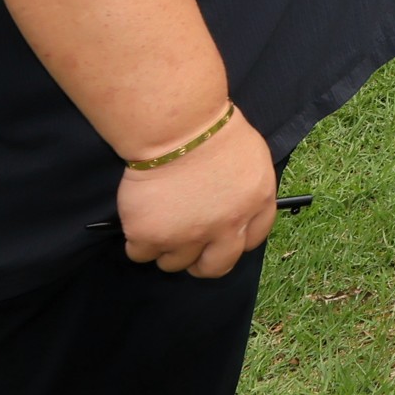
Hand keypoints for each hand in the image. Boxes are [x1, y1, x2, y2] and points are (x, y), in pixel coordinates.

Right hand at [118, 109, 278, 276]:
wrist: (175, 128)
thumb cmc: (211, 130)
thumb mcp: (251, 157)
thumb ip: (246, 190)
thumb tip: (234, 205)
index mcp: (256, 204)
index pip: (252, 240)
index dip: (234, 241)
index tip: (221, 238)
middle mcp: (226, 228)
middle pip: (216, 266)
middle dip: (201, 262)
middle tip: (187, 246)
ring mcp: (188, 236)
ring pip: (174, 263)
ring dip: (166, 248)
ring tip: (160, 220)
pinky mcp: (151, 237)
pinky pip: (140, 254)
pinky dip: (138, 241)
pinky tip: (140, 218)